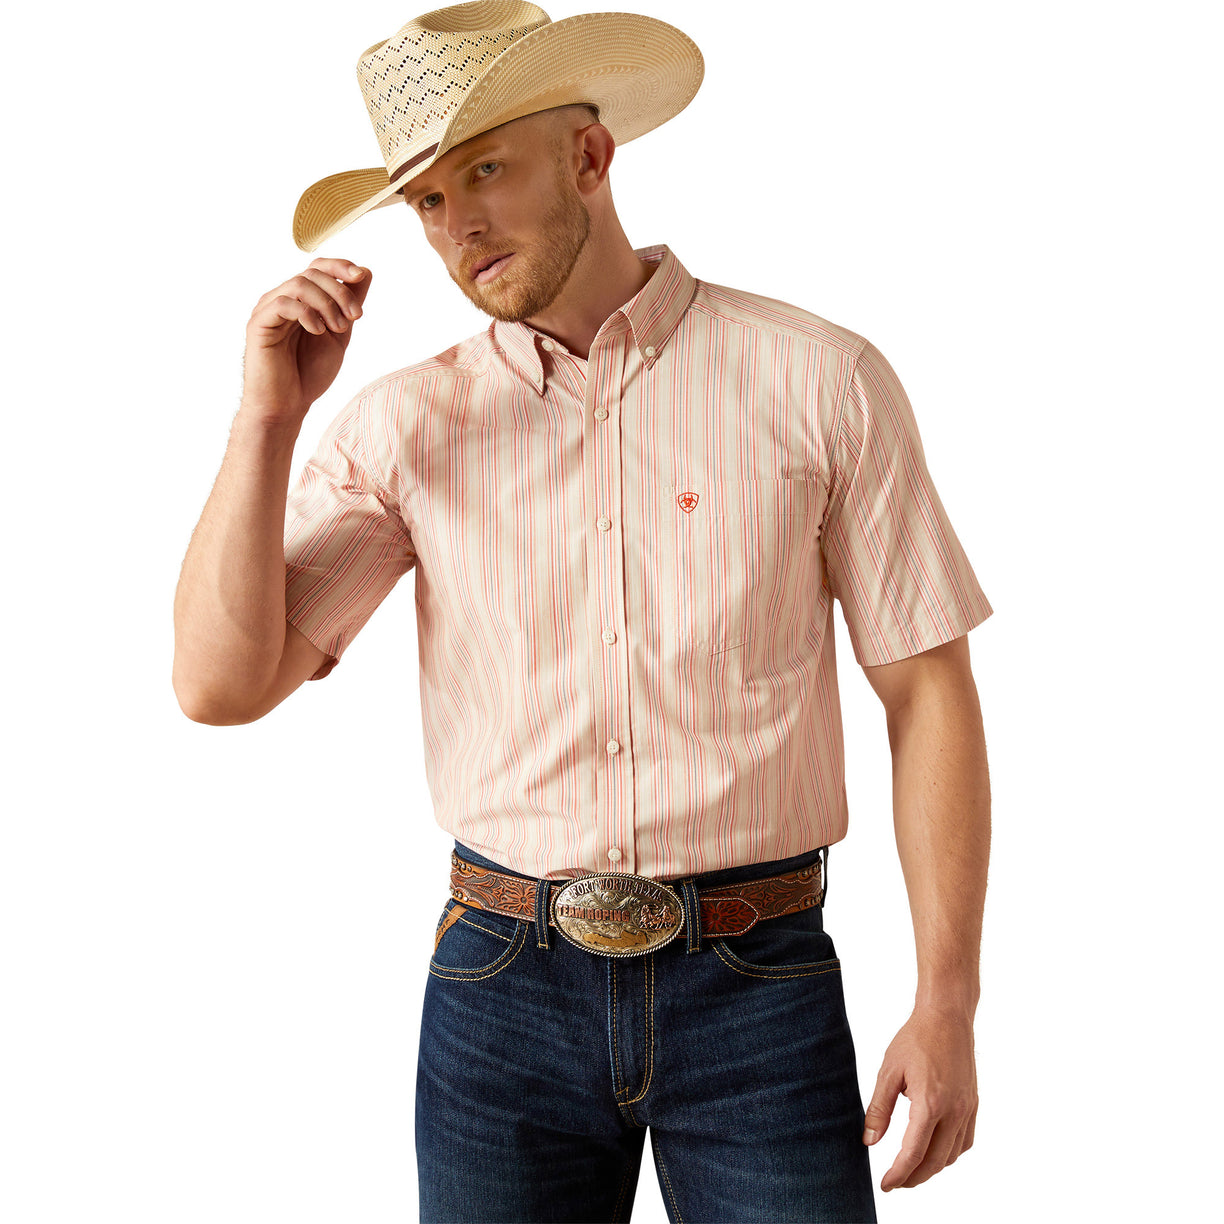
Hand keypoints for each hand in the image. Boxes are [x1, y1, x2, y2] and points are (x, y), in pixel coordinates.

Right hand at [241, 258, 372, 425]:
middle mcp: (282, 299)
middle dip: (340, 292)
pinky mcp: (259, 324)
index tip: (361, 276)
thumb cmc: (309, 373)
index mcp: (301, 300)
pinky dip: (307, 313)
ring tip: (337, 329)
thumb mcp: (339, 334)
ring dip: (327, 303)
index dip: (340, 266)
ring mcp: (268, 309)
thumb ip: (348, 306)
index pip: (318, 267)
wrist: (287, 405)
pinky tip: (318, 331)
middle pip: (312, 273)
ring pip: (299, 284)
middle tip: (355, 317)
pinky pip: (283, 303)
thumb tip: (365, 272)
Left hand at [862, 1006, 977, 1190]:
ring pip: (952, 1155)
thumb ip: (879, 1109)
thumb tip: (869, 1142)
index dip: (898, 1174)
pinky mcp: (973, 1104)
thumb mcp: (889, 1071)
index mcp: (930, 1103)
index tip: (885, 1185)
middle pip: (934, 1161)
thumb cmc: (914, 1039)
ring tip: (911, 1169)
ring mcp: (967, 1109)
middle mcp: (954, 1111)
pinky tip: (935, 1151)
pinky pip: (965, 1141)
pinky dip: (949, 1154)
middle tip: (895, 1182)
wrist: (946, 1017)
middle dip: (914, 1178)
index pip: (913, 1153)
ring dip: (932, 1168)